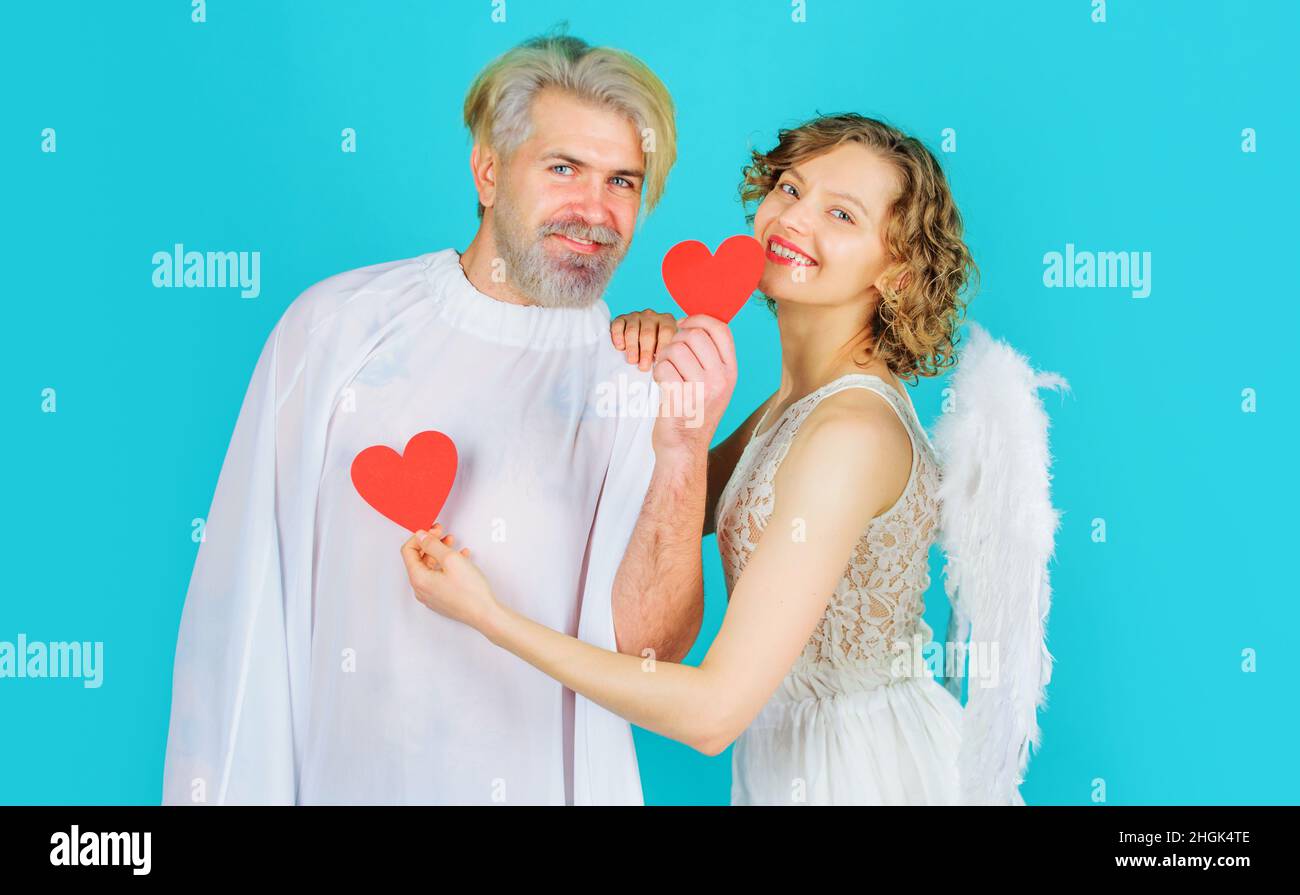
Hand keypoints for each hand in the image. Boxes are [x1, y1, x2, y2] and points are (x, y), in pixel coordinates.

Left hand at [400, 524, 497, 631]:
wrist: (484, 614)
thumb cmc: (470, 592)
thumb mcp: (451, 559)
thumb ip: (432, 545)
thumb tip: (421, 536)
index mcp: (418, 579)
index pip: (408, 551)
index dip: (420, 537)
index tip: (433, 530)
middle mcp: (421, 589)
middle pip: (418, 559)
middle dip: (430, 544)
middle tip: (443, 534)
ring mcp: (430, 595)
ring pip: (429, 568)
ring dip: (440, 553)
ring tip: (453, 545)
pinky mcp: (441, 598)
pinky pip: (438, 577)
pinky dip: (446, 565)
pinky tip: (460, 559)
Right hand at [610, 309, 676, 371]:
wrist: (642, 338)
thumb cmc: (657, 346)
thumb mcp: (666, 348)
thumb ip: (667, 353)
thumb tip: (665, 366)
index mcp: (666, 320)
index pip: (666, 331)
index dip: (662, 346)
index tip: (659, 361)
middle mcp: (651, 316)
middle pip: (648, 333)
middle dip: (645, 351)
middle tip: (643, 366)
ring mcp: (635, 316)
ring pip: (632, 330)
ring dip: (632, 347)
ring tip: (632, 361)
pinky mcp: (621, 319)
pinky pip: (618, 325)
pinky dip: (618, 336)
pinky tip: (620, 347)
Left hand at [650, 314, 736, 456]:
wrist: (685, 448)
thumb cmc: (695, 412)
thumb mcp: (715, 383)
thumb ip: (710, 355)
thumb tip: (691, 320)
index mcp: (731, 371)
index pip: (721, 328)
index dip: (699, 318)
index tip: (684, 324)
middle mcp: (720, 379)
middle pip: (694, 334)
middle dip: (676, 339)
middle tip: (672, 356)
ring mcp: (702, 390)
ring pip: (675, 349)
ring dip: (664, 357)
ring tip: (667, 371)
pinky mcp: (681, 399)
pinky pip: (663, 367)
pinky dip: (657, 372)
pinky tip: (663, 384)